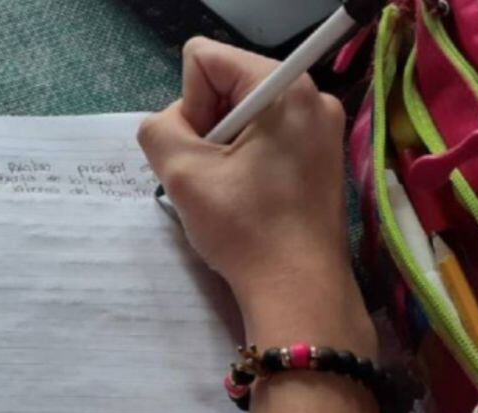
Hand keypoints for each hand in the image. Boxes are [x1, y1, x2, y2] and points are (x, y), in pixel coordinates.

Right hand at [138, 38, 373, 352]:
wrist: (299, 289)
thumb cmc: (245, 229)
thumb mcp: (183, 174)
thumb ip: (158, 130)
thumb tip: (169, 126)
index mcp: (284, 88)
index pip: (205, 58)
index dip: (188, 105)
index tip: (202, 152)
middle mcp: (310, 97)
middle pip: (226, 84)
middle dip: (205, 126)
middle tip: (210, 177)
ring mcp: (319, 128)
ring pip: (242, 115)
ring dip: (220, 148)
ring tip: (227, 192)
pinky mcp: (319, 157)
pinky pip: (263, 138)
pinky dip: (242, 161)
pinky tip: (245, 198)